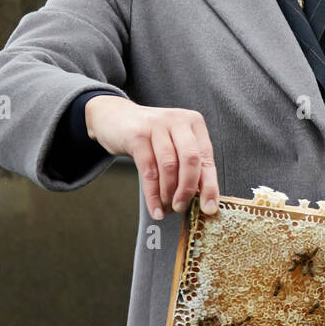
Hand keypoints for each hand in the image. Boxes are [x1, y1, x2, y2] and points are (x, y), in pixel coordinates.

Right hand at [84, 96, 219, 220]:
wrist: (114, 117)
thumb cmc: (150, 135)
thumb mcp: (173, 143)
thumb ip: (188, 165)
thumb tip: (199, 199)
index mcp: (194, 123)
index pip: (207, 157)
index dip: (210, 185)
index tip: (209, 208)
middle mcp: (178, 121)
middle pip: (190, 159)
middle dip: (188, 189)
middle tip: (182, 208)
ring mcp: (157, 126)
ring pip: (169, 165)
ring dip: (169, 192)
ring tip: (167, 208)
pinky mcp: (137, 135)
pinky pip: (148, 170)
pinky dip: (152, 194)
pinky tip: (155, 207)